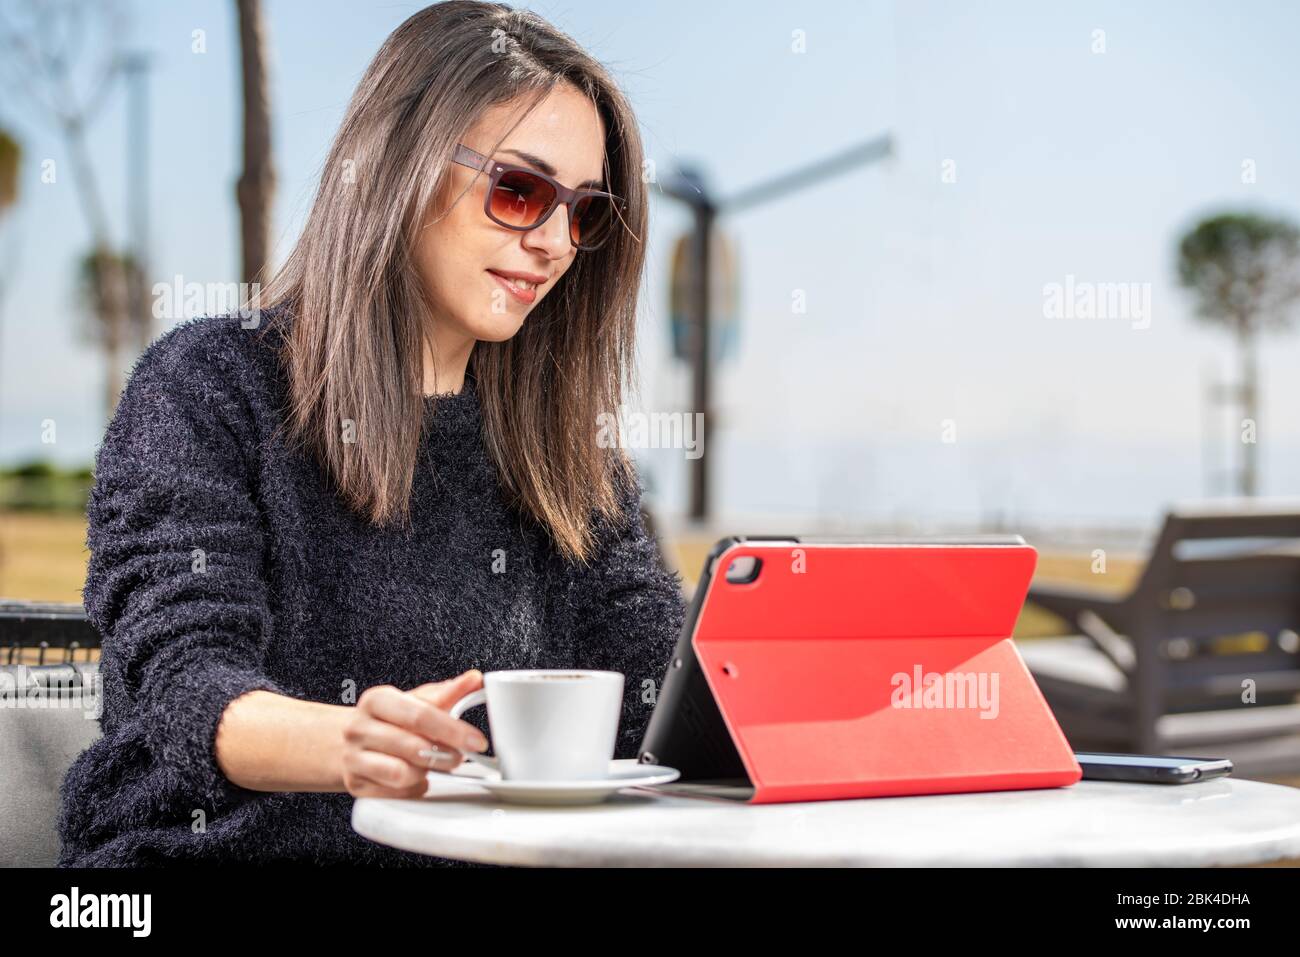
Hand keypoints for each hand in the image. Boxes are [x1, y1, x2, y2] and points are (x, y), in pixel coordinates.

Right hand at [341, 670, 488, 798]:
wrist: (348, 739)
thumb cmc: (387, 719)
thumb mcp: (413, 700)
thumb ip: (446, 692)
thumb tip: (474, 680)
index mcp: (376, 700)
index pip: (420, 716)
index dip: (453, 730)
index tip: (476, 741)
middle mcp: (359, 728)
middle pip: (412, 747)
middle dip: (444, 755)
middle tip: (459, 756)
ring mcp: (352, 758)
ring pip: (402, 774)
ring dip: (426, 772)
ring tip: (431, 764)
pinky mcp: (355, 785)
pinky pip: (395, 794)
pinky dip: (413, 788)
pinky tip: (416, 778)